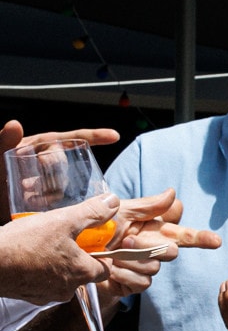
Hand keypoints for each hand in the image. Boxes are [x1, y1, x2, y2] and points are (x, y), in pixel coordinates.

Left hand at [0, 120, 116, 210]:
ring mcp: (47, 183)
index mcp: (37, 146)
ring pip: (65, 186)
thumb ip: (3, 141)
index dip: (94, 136)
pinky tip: (37, 206)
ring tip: (29, 195)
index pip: (70, 138)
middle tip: (30, 182)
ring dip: (51, 192)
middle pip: (66, 165)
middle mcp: (45, 163)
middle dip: (55, 173)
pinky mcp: (48, 203)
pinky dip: (55, 206)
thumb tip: (15, 124)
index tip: (114, 137)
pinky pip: (63, 203)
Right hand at [0, 197, 114, 302]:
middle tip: (66, 240)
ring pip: (63, 279)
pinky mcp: (28, 296)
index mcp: (82, 273)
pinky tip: (29, 257)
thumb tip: (112, 202)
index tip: (95, 243)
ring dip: (58, 264)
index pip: (106, 269)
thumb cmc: (23, 243)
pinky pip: (42, 284)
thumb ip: (91, 213)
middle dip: (79, 257)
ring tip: (45, 246)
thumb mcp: (62, 221)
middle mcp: (68, 289)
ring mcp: (47, 295)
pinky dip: (40, 272)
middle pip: (84, 274)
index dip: (104, 255)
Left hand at [90, 191, 218, 307]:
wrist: (71, 256)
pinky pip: (144, 282)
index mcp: (152, 229)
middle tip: (129, 241)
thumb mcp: (118, 212)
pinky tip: (112, 271)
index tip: (215, 241)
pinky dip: (126, 275)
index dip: (201, 237)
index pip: (182, 232)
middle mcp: (152, 248)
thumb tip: (173, 194)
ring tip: (112, 254)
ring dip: (133, 259)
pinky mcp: (135, 285)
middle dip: (153, 246)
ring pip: (156, 266)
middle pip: (173, 250)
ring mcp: (144, 267)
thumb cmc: (93, 232)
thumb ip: (148, 205)